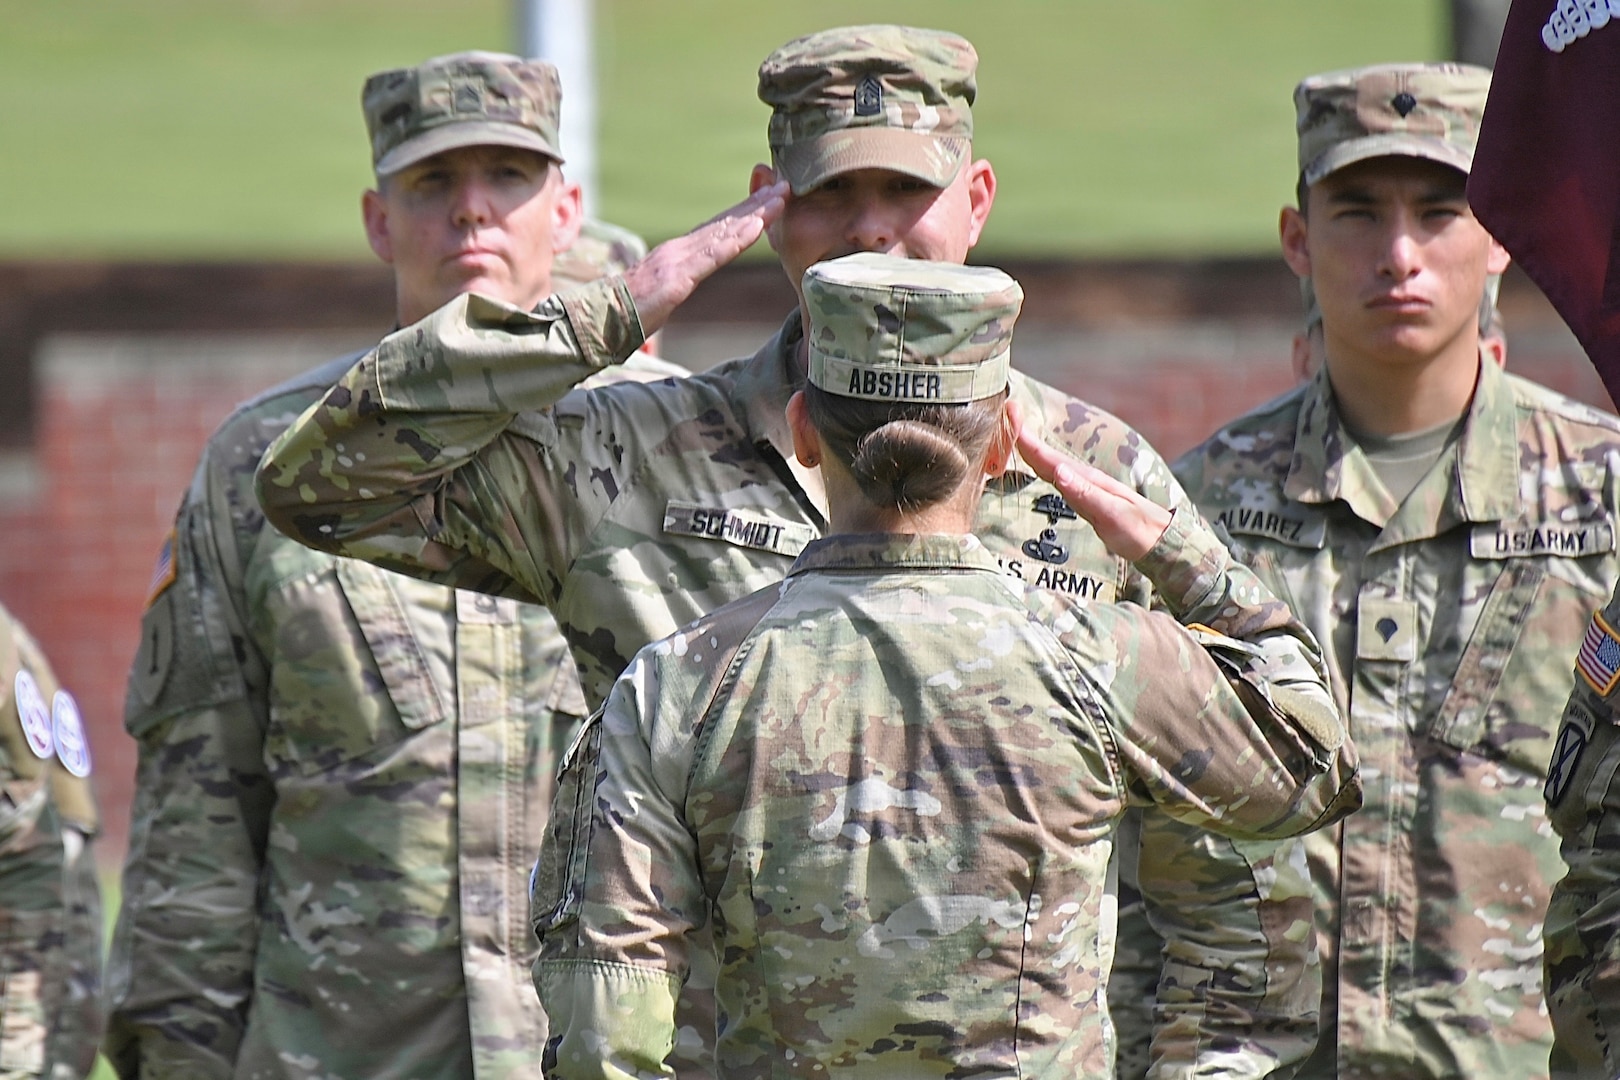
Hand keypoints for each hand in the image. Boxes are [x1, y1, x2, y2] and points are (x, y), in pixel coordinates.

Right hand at [621, 182, 788, 331]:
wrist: (599, 320)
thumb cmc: (627, 312)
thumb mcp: (660, 292)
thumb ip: (676, 280)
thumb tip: (685, 279)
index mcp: (677, 253)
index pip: (716, 229)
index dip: (744, 212)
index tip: (769, 197)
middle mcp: (680, 249)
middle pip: (725, 223)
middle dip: (757, 203)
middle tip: (785, 184)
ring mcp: (678, 260)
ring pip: (724, 232)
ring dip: (756, 214)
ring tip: (781, 197)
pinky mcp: (677, 278)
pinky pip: (713, 256)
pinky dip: (737, 239)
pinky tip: (757, 226)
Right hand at [1010, 400, 1171, 561]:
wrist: (1162, 541)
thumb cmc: (1138, 530)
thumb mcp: (1111, 513)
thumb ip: (1083, 493)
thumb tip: (1057, 471)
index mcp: (1087, 480)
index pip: (1050, 458)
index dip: (1027, 441)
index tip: (1008, 419)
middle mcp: (1084, 480)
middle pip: (1048, 457)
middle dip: (1025, 438)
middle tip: (1004, 417)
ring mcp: (1086, 488)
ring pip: (1051, 465)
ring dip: (1031, 450)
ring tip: (1012, 436)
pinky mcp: (1086, 499)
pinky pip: (1058, 478)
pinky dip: (1043, 467)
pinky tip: (1039, 466)